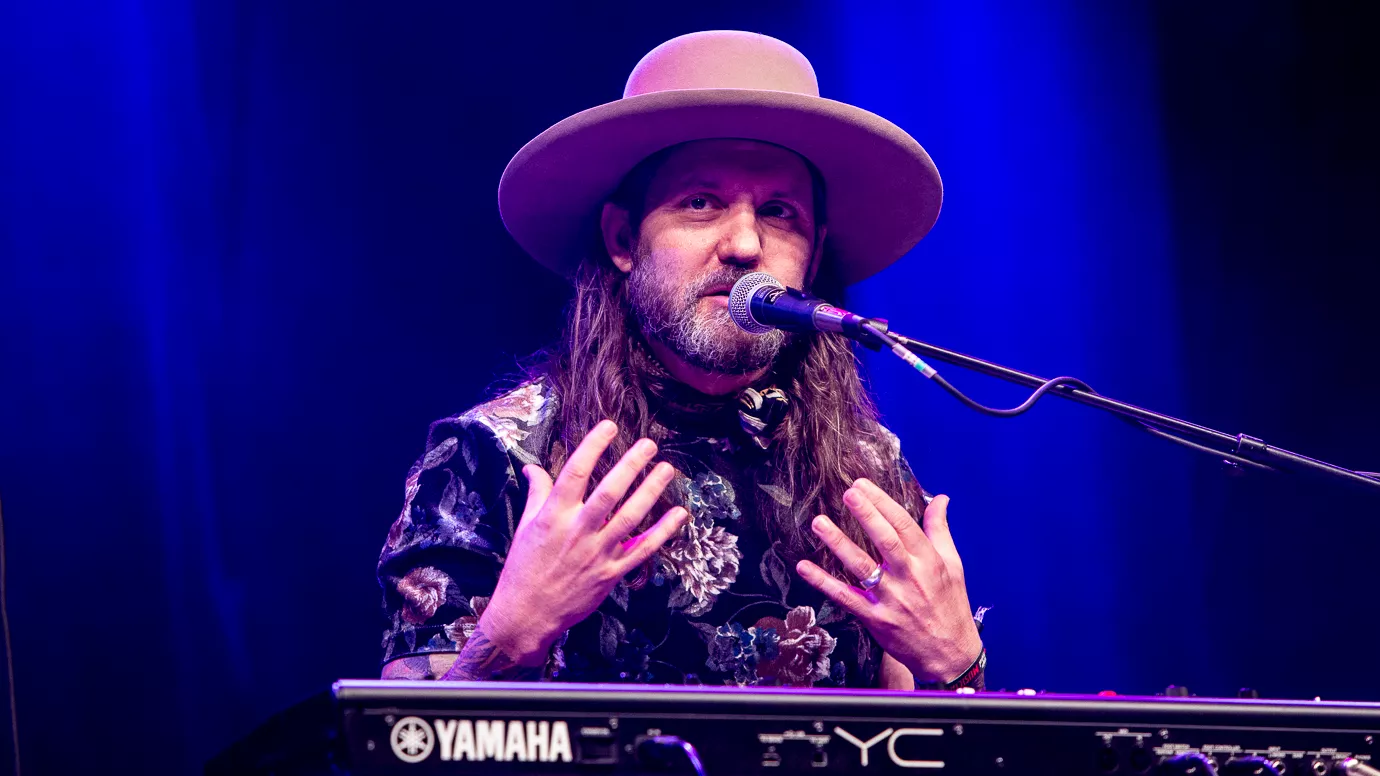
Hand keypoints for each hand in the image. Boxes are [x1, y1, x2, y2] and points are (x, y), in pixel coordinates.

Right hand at [480, 420, 687, 665]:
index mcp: (553, 516)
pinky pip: (642, 550)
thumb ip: (537, 495)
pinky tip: (679, 514)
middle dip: (630, 465)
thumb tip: (533, 467)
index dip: (593, 447)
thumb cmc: (524, 568)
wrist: (526, 615)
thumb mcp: (525, 527)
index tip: (609, 427)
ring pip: (630, 518)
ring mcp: (597, 554)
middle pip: (609, 492)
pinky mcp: (611, 574)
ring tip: (667, 469)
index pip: (574, 473)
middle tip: (649, 444)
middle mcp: (577, 531)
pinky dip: (662, 532)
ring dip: (650, 492)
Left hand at [796, 479, 980, 682]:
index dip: (882, 503)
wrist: (949, 655)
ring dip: (839, 543)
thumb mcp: (953, 565)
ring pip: (861, 566)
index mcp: (928, 561)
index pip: (904, 525)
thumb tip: (940, 499)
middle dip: (866, 514)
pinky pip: (845, 597)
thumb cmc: (950, 606)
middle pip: (885, 540)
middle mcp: (909, 577)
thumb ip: (940, 531)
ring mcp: (891, 599)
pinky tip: (804, 567)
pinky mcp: (874, 618)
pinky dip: (823, 582)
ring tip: (819, 522)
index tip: (863, 485)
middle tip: (847, 493)